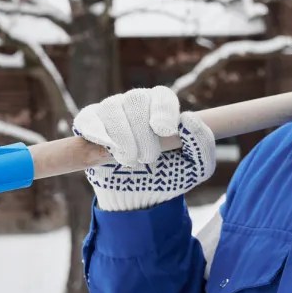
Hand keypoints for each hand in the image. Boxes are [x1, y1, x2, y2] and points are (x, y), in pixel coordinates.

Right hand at [73, 86, 215, 210]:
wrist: (140, 196)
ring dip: (123, 138)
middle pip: (136, 100)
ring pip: (112, 109)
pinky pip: (89, 119)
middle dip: (143, 133)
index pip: (161, 95)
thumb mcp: (198, 165)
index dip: (163, 111)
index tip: (165, 132)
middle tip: (149, 159)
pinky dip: (97, 131)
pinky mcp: (89, 124)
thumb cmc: (171, 174)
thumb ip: (202, 142)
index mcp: (162, 106)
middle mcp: (136, 102)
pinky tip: (107, 146)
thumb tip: (188, 119)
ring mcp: (111, 110)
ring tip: (130, 160)